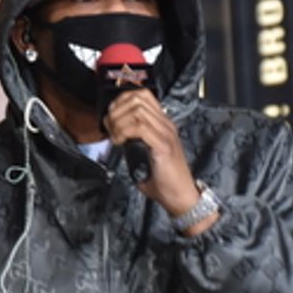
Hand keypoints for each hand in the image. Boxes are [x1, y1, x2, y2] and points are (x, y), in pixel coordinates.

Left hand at [104, 91, 216, 235]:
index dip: (121, 100)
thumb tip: (114, 133)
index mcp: (163, 124)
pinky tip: (120, 143)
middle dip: (117, 110)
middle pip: (138, 99)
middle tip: (110, 128)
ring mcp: (166, 134)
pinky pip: (140, 128)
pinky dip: (124, 132)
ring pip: (137, 111)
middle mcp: (166, 125)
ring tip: (115, 137)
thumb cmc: (164, 180)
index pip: (142, 95)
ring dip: (119, 122)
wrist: (182, 197)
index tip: (111, 115)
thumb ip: (132, 141)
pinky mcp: (164, 146)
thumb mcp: (144, 154)